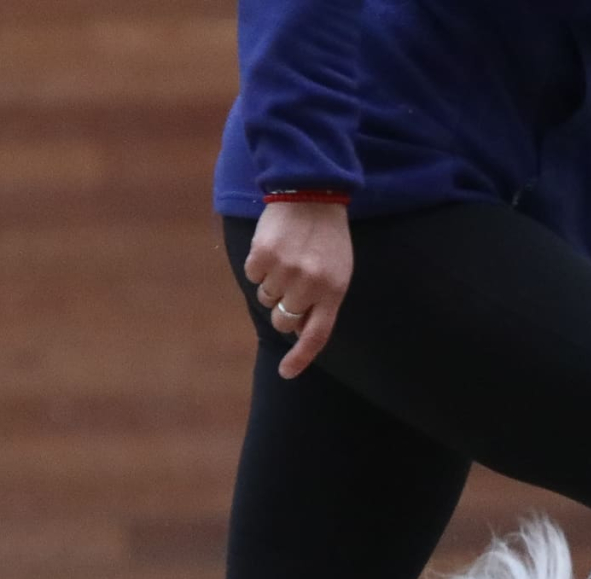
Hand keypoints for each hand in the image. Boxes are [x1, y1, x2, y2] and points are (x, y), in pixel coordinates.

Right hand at [243, 201, 354, 378]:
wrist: (312, 193)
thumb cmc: (327, 237)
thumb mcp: (338, 271)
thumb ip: (323, 302)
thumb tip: (299, 330)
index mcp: (333, 291)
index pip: (316, 336)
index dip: (300, 358)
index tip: (285, 373)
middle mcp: (310, 285)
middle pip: (284, 320)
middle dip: (283, 310)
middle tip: (290, 285)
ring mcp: (285, 271)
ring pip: (265, 298)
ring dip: (271, 284)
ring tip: (287, 258)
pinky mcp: (262, 256)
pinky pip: (252, 276)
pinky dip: (259, 266)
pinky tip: (273, 248)